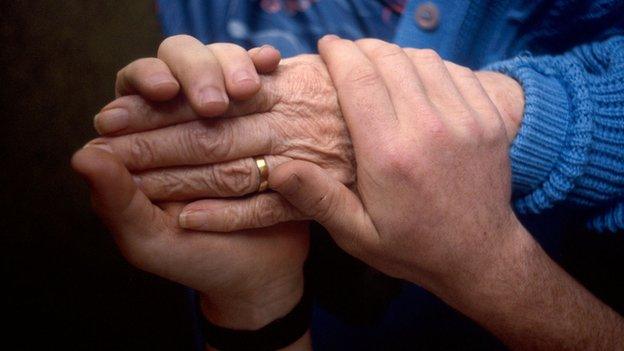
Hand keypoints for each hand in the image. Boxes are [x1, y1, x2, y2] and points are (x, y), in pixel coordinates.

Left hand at [74, 37, 308, 331]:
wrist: (259, 272)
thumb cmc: (197, 258)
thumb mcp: (149, 239)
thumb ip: (116, 201)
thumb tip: (83, 154)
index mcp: (144, 141)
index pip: (135, 90)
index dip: (146, 81)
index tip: (162, 90)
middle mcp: (183, 118)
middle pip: (180, 64)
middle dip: (196, 72)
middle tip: (214, 101)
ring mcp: (227, 114)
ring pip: (223, 66)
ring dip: (232, 66)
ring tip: (247, 88)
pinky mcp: (263, 119)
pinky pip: (262, 84)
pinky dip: (263, 70)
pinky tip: (270, 64)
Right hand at [269, 36, 519, 288]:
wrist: (480, 256)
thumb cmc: (412, 247)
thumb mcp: (357, 235)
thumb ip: (318, 198)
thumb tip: (277, 168)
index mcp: (389, 155)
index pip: (359, 79)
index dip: (339, 53)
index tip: (326, 46)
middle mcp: (429, 129)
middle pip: (390, 60)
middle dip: (363, 48)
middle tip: (348, 53)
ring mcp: (466, 121)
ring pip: (425, 59)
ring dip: (397, 54)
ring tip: (379, 64)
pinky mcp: (490, 120)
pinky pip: (458, 71)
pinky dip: (432, 66)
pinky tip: (418, 79)